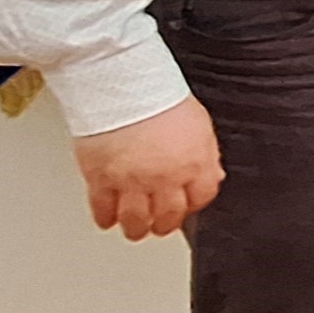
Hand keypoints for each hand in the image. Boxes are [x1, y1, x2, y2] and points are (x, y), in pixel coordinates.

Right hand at [71, 96, 223, 239]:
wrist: (120, 82)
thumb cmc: (157, 95)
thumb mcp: (198, 123)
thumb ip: (206, 154)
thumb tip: (213, 176)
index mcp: (194, 163)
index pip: (200, 198)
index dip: (192, 207)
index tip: (184, 209)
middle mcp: (164, 177)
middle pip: (167, 216)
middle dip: (163, 225)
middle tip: (158, 226)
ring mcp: (131, 181)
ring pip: (135, 220)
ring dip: (135, 228)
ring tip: (134, 229)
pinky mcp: (100, 178)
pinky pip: (103, 209)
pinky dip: (105, 218)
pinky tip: (107, 219)